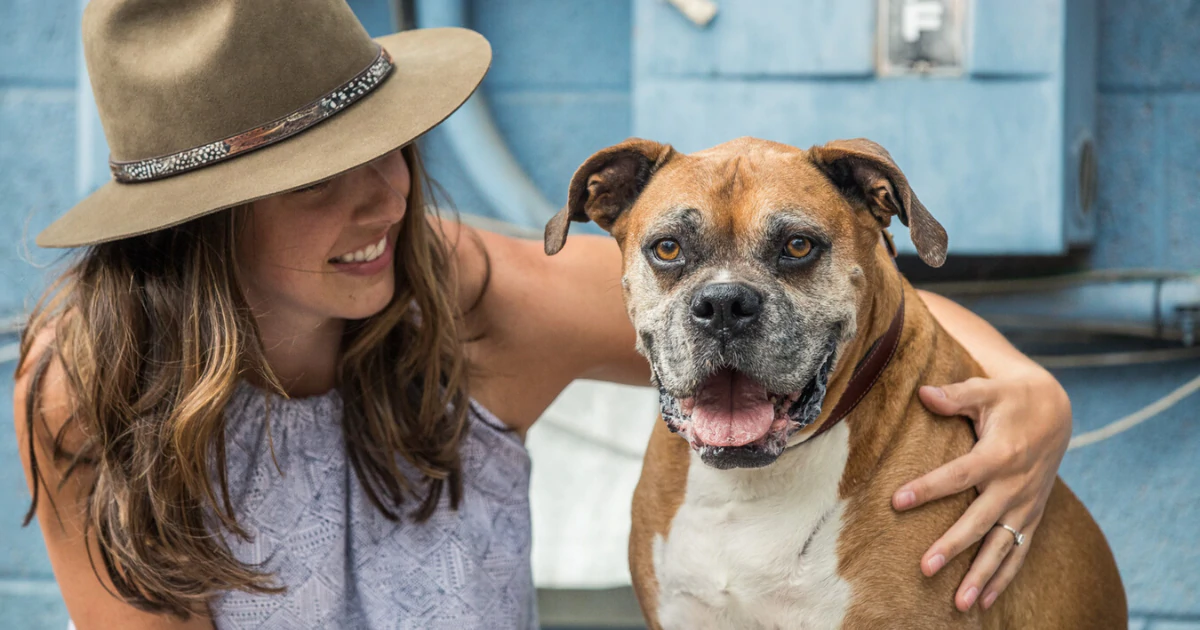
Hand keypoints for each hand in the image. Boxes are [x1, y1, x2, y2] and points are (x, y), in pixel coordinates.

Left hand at [890, 370, 1070, 611]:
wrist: (1056, 411)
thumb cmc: (1011, 399)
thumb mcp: (986, 389)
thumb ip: (955, 395)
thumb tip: (923, 392)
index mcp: (999, 454)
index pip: (958, 475)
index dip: (927, 488)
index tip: (896, 501)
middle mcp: (1014, 485)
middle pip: (980, 521)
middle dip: (953, 546)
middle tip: (925, 567)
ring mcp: (1025, 504)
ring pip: (1003, 546)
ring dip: (982, 576)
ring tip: (960, 602)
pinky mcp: (1032, 514)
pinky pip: (1020, 551)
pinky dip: (1005, 577)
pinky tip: (986, 602)